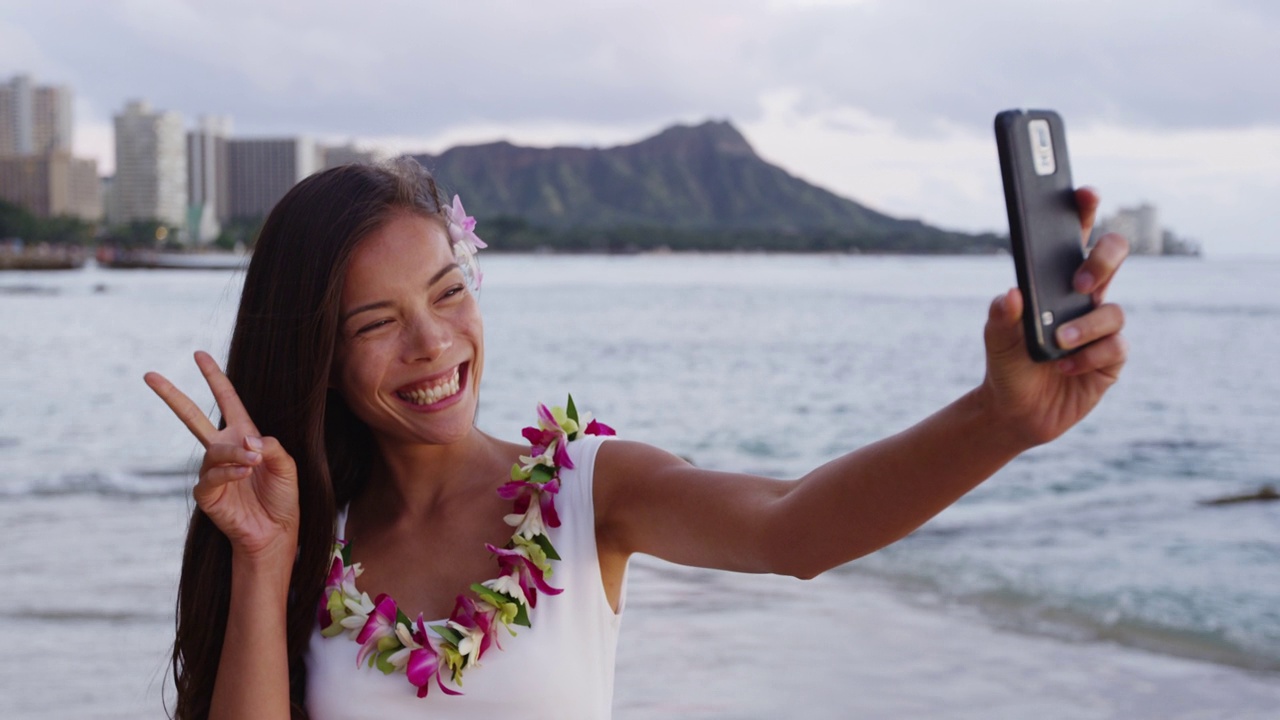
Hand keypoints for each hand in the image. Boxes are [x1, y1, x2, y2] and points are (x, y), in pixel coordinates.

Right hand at [145, 351, 299, 561]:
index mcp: (244, 436)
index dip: (215, 378)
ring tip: (255, 463)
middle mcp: (224, 449)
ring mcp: (212, 470)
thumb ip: (270, 446)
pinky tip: (246, 472)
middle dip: (172, 396)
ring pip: (214, 450)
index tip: (199, 354)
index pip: (227, 400)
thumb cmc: (282, 497)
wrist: (276, 531)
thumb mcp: (287, 465)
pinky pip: (212, 475)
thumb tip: (246, 438)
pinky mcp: (206, 492)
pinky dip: (230, 470)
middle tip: (149, 375)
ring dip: (236, 454)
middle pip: (191, 416)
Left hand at [981, 187, 1129, 447]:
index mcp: (1057, 283)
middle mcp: (1086, 299)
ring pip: (1113, 312)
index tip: (1085, 193)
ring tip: (1058, 342)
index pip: (1076, 239)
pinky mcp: (1110, 359)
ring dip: (1084, 326)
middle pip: (1112, 259)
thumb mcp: (995, 337)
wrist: (1016, 410)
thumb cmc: (1007, 362)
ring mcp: (1102, 328)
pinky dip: (1087, 357)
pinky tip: (1063, 366)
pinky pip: (1113, 348)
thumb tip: (1011, 294)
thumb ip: (1001, 316)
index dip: (1084, 212)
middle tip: (1081, 281)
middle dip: (1105, 259)